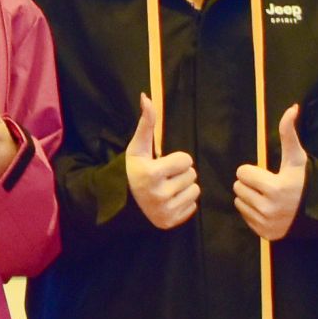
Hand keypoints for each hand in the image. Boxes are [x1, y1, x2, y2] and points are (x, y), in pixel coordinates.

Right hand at [122, 91, 201, 229]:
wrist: (122, 204)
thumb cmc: (133, 171)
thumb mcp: (137, 148)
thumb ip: (146, 123)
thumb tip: (147, 97)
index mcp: (151, 174)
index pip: (186, 160)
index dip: (176, 159)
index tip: (162, 164)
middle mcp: (159, 194)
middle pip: (192, 175)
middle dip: (180, 173)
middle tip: (164, 177)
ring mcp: (165, 211)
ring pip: (195, 191)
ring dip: (184, 187)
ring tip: (168, 187)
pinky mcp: (171, 222)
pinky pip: (193, 206)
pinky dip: (184, 202)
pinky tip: (169, 200)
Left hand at [230, 105, 313, 243]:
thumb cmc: (305, 180)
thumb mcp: (296, 157)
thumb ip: (288, 133)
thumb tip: (292, 108)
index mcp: (275, 188)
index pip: (242, 173)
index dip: (253, 170)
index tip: (267, 173)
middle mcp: (269, 208)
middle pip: (238, 188)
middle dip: (250, 184)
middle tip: (267, 185)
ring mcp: (266, 224)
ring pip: (239, 202)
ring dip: (249, 197)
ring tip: (267, 196)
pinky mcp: (265, 234)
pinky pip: (245, 218)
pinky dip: (253, 212)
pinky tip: (268, 209)